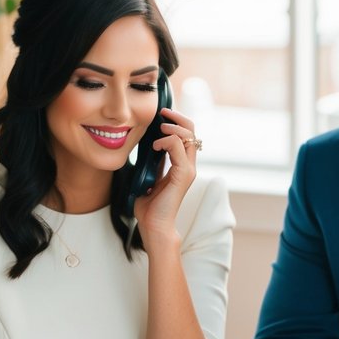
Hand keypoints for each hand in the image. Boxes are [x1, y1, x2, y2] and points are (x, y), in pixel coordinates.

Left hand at [133, 107, 198, 240]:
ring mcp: (188, 170)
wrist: (153, 226)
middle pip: (192, 131)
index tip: (161, 116)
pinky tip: (155, 146)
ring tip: (159, 130)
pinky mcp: (183, 174)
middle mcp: (188, 166)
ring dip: (173, 127)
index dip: (176, 122)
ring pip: (188, 135)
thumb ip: (152, 163)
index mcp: (181, 165)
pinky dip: (166, 141)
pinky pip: (178, 147)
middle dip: (177, 117)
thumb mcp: (148, 177)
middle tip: (163, 113)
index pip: (186, 136)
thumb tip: (146, 148)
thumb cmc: (149, 207)